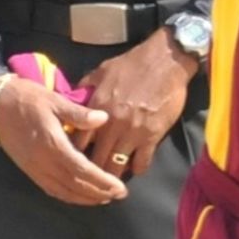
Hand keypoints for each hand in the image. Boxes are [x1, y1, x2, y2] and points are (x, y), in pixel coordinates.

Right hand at [0, 75, 127, 205]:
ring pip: (63, 191)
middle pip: (75, 185)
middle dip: (98, 193)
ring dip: (84, 198)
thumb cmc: (28, 98)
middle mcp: (44, 161)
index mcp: (52, 144)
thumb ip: (79, 113)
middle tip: (118, 195)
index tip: (119, 187)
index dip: (101, 181)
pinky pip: (51, 189)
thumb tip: (104, 119)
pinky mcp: (29, 170)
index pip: (81, 170)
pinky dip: (67, 196)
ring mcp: (35, 168)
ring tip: (103, 198)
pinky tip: (79, 196)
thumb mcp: (54, 100)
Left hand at [73, 28, 195, 175]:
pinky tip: (135, 167)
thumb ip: (86, 87)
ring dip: (113, 174)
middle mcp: (112, 123)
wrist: (165, 60)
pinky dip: (137, 168)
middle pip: (96, 159)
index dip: (76, 153)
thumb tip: (73, 99)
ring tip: (111, 179)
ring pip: (117, 165)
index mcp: (97, 107)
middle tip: (93, 176)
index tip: (77, 158)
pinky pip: (141, 163)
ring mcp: (132, 132)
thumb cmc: (133, 63)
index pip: (79, 141)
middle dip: (93, 169)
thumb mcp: (102, 70)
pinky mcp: (152, 137)